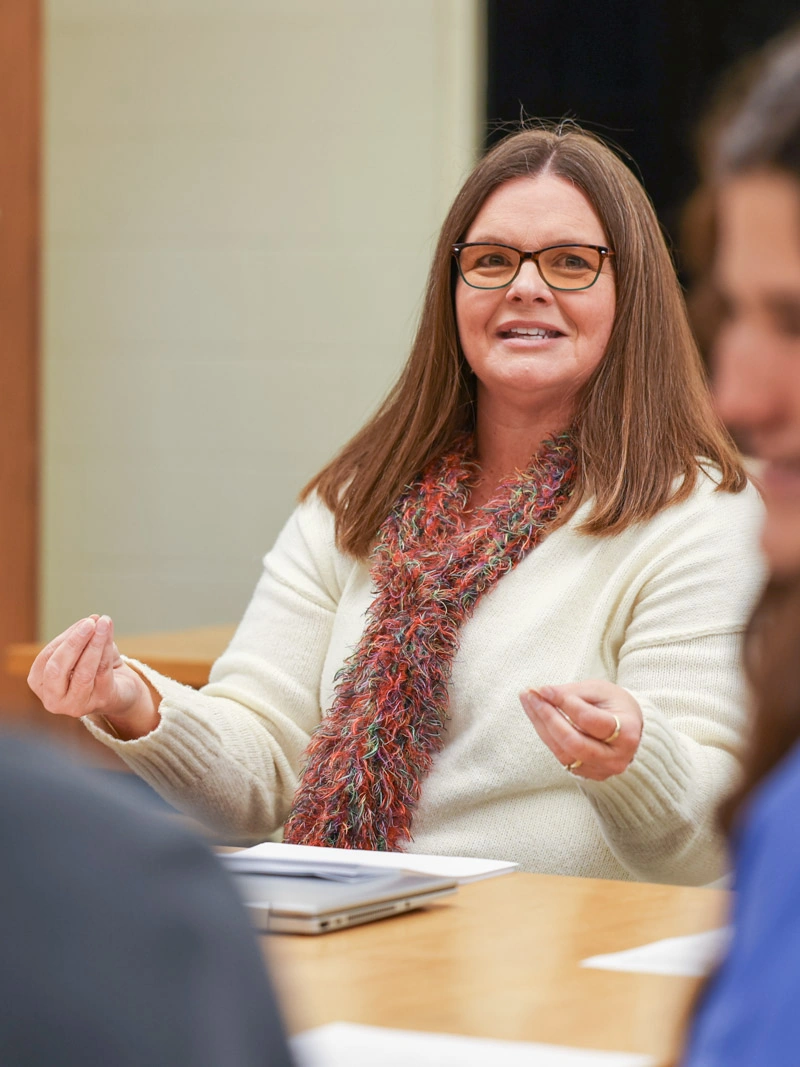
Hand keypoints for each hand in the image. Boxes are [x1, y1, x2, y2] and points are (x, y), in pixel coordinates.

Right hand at [28, 615, 157, 732]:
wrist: (122, 691)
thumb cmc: (95, 669)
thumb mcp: (83, 651)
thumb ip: (83, 637)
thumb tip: (92, 620)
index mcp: (40, 684)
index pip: (46, 658)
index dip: (65, 637)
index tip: (85, 621)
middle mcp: (54, 700)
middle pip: (57, 668)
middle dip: (74, 642)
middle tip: (90, 623)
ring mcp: (76, 705)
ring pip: (83, 672)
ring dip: (94, 644)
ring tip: (104, 624)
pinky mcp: (100, 701)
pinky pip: (102, 672)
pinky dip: (106, 650)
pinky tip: (110, 635)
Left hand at [519, 680, 642, 780]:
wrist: (630, 729)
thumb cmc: (615, 705)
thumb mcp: (599, 691)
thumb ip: (572, 692)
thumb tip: (543, 693)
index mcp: (627, 733)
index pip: (590, 720)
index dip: (565, 703)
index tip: (544, 689)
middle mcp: (616, 757)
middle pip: (574, 742)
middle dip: (548, 718)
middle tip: (531, 696)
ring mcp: (603, 770)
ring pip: (564, 752)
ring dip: (542, 726)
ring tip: (529, 702)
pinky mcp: (589, 774)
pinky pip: (561, 757)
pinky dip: (547, 736)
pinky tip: (537, 717)